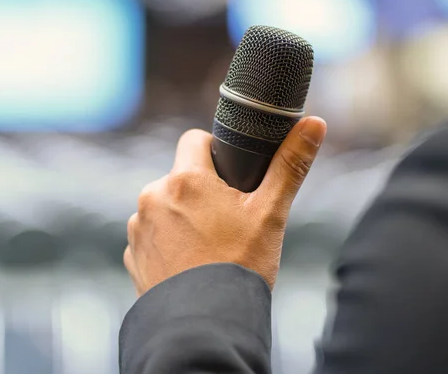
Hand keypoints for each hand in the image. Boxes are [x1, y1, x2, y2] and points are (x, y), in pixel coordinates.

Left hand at [124, 116, 326, 295]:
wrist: (206, 325)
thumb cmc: (240, 267)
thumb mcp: (271, 214)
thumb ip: (290, 165)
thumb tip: (314, 123)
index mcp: (185, 180)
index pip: (194, 140)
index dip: (213, 151)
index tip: (227, 173)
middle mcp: (153, 197)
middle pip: (180, 177)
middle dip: (199, 190)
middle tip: (225, 219)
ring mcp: (138, 227)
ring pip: (164, 206)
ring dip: (180, 216)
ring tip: (207, 245)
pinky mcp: (133, 254)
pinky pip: (150, 235)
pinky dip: (167, 242)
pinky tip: (188, 263)